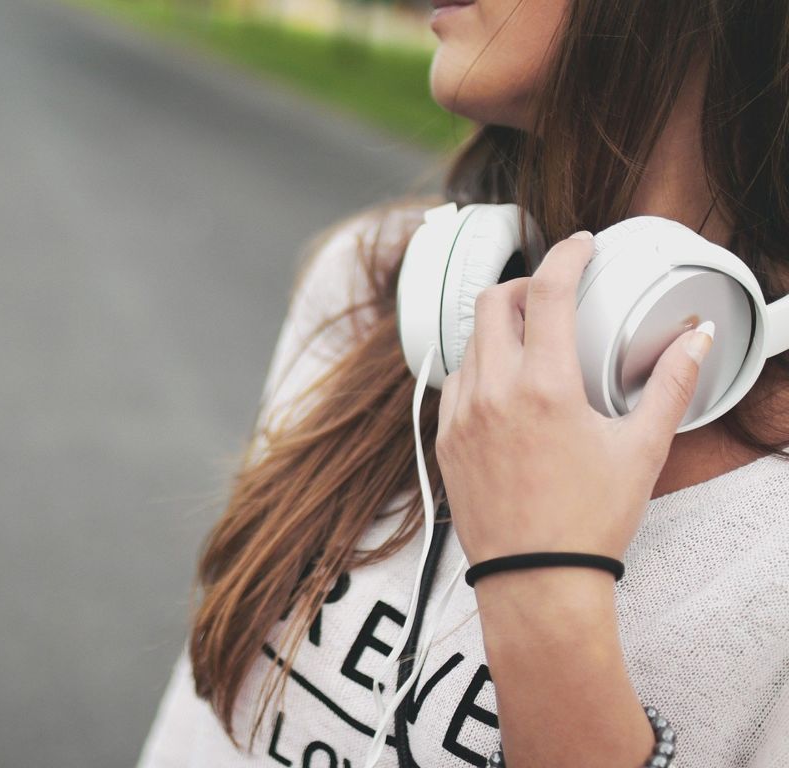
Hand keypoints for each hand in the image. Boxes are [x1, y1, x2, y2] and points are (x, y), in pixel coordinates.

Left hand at [436, 231, 714, 567]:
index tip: (580, 245)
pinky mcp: (445, 439)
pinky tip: (503, 384)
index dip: (566, 254)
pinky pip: (455, 382)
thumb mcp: (642, 449)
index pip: (548, 291)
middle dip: (525, 285)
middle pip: (494, 302)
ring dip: (500, 327)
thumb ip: (670, 385)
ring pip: (470, 341)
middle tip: (553, 295)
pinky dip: (479, 367)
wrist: (535, 580)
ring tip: (532, 341)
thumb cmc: (590, 521)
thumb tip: (698, 340)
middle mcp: (493, 392)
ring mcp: (461, 416)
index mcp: (544, 387)